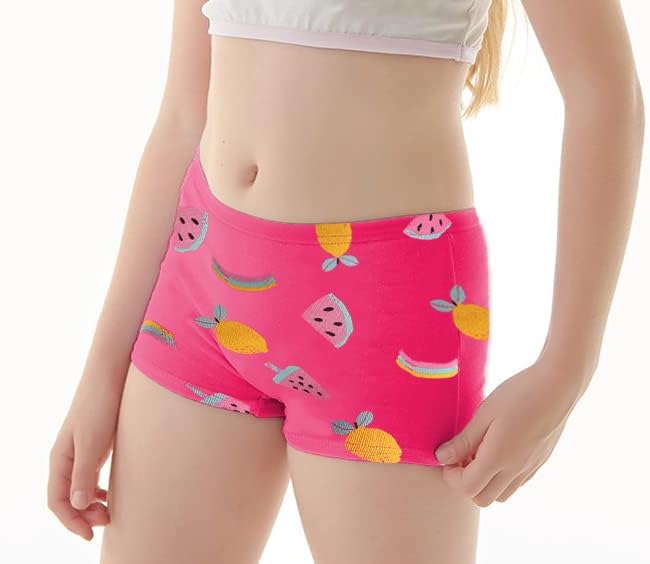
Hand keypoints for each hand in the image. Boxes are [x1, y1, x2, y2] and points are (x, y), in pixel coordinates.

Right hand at [48, 371, 122, 539]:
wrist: (111, 375)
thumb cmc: (101, 405)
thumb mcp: (93, 441)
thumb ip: (84, 472)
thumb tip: (76, 506)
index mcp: (60, 459)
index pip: (57, 501)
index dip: (71, 522)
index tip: (90, 535)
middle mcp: (66, 457)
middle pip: (68, 498)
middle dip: (83, 516)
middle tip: (107, 521)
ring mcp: (81, 451)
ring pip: (80, 488)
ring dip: (91, 504)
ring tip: (110, 512)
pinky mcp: (96, 444)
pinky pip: (90, 475)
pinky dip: (98, 490)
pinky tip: (111, 493)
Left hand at [434, 355, 586, 505]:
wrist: (558, 386)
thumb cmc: (518, 394)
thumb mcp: (485, 414)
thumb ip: (463, 440)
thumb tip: (441, 457)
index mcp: (498, 458)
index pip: (467, 487)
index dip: (451, 476)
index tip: (447, 457)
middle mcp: (516, 469)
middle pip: (483, 499)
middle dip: (466, 483)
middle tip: (460, 457)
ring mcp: (530, 468)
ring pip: (502, 494)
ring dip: (485, 482)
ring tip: (479, 453)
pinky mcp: (540, 462)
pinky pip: (517, 483)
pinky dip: (502, 476)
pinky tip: (498, 449)